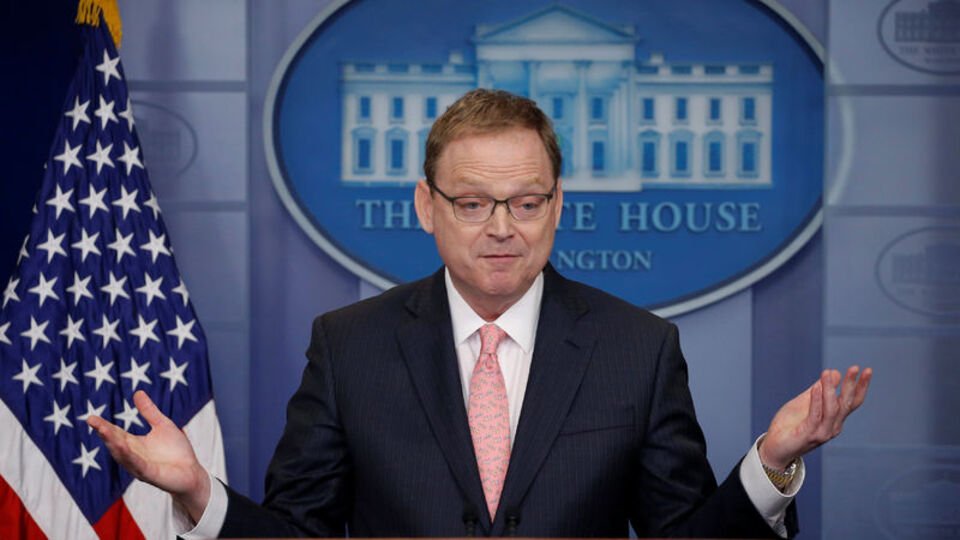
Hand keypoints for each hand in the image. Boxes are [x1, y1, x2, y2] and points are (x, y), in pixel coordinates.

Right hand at [87, 390, 210, 521]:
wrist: (192, 473)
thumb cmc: (176, 451)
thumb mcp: (162, 425)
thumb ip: (149, 411)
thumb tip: (138, 391)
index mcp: (134, 445)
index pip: (115, 434)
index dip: (103, 426)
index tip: (91, 418)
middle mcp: (133, 457)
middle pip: (115, 443)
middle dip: (105, 433)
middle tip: (92, 421)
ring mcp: (140, 467)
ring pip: (124, 455)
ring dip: (114, 444)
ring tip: (104, 431)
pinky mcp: (151, 475)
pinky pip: (139, 466)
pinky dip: (131, 457)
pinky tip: (124, 448)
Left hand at [759, 366, 871, 469]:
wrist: (775, 448)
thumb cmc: (790, 425)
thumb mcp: (804, 402)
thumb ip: (819, 390)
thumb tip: (834, 372)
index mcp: (834, 420)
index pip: (851, 402)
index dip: (860, 387)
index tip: (867, 370)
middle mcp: (833, 427)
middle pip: (845, 404)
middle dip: (851, 386)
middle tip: (855, 368)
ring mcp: (822, 432)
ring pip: (832, 409)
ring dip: (830, 389)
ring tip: (827, 372)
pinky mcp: (809, 435)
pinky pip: (815, 416)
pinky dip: (816, 401)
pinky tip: (816, 387)